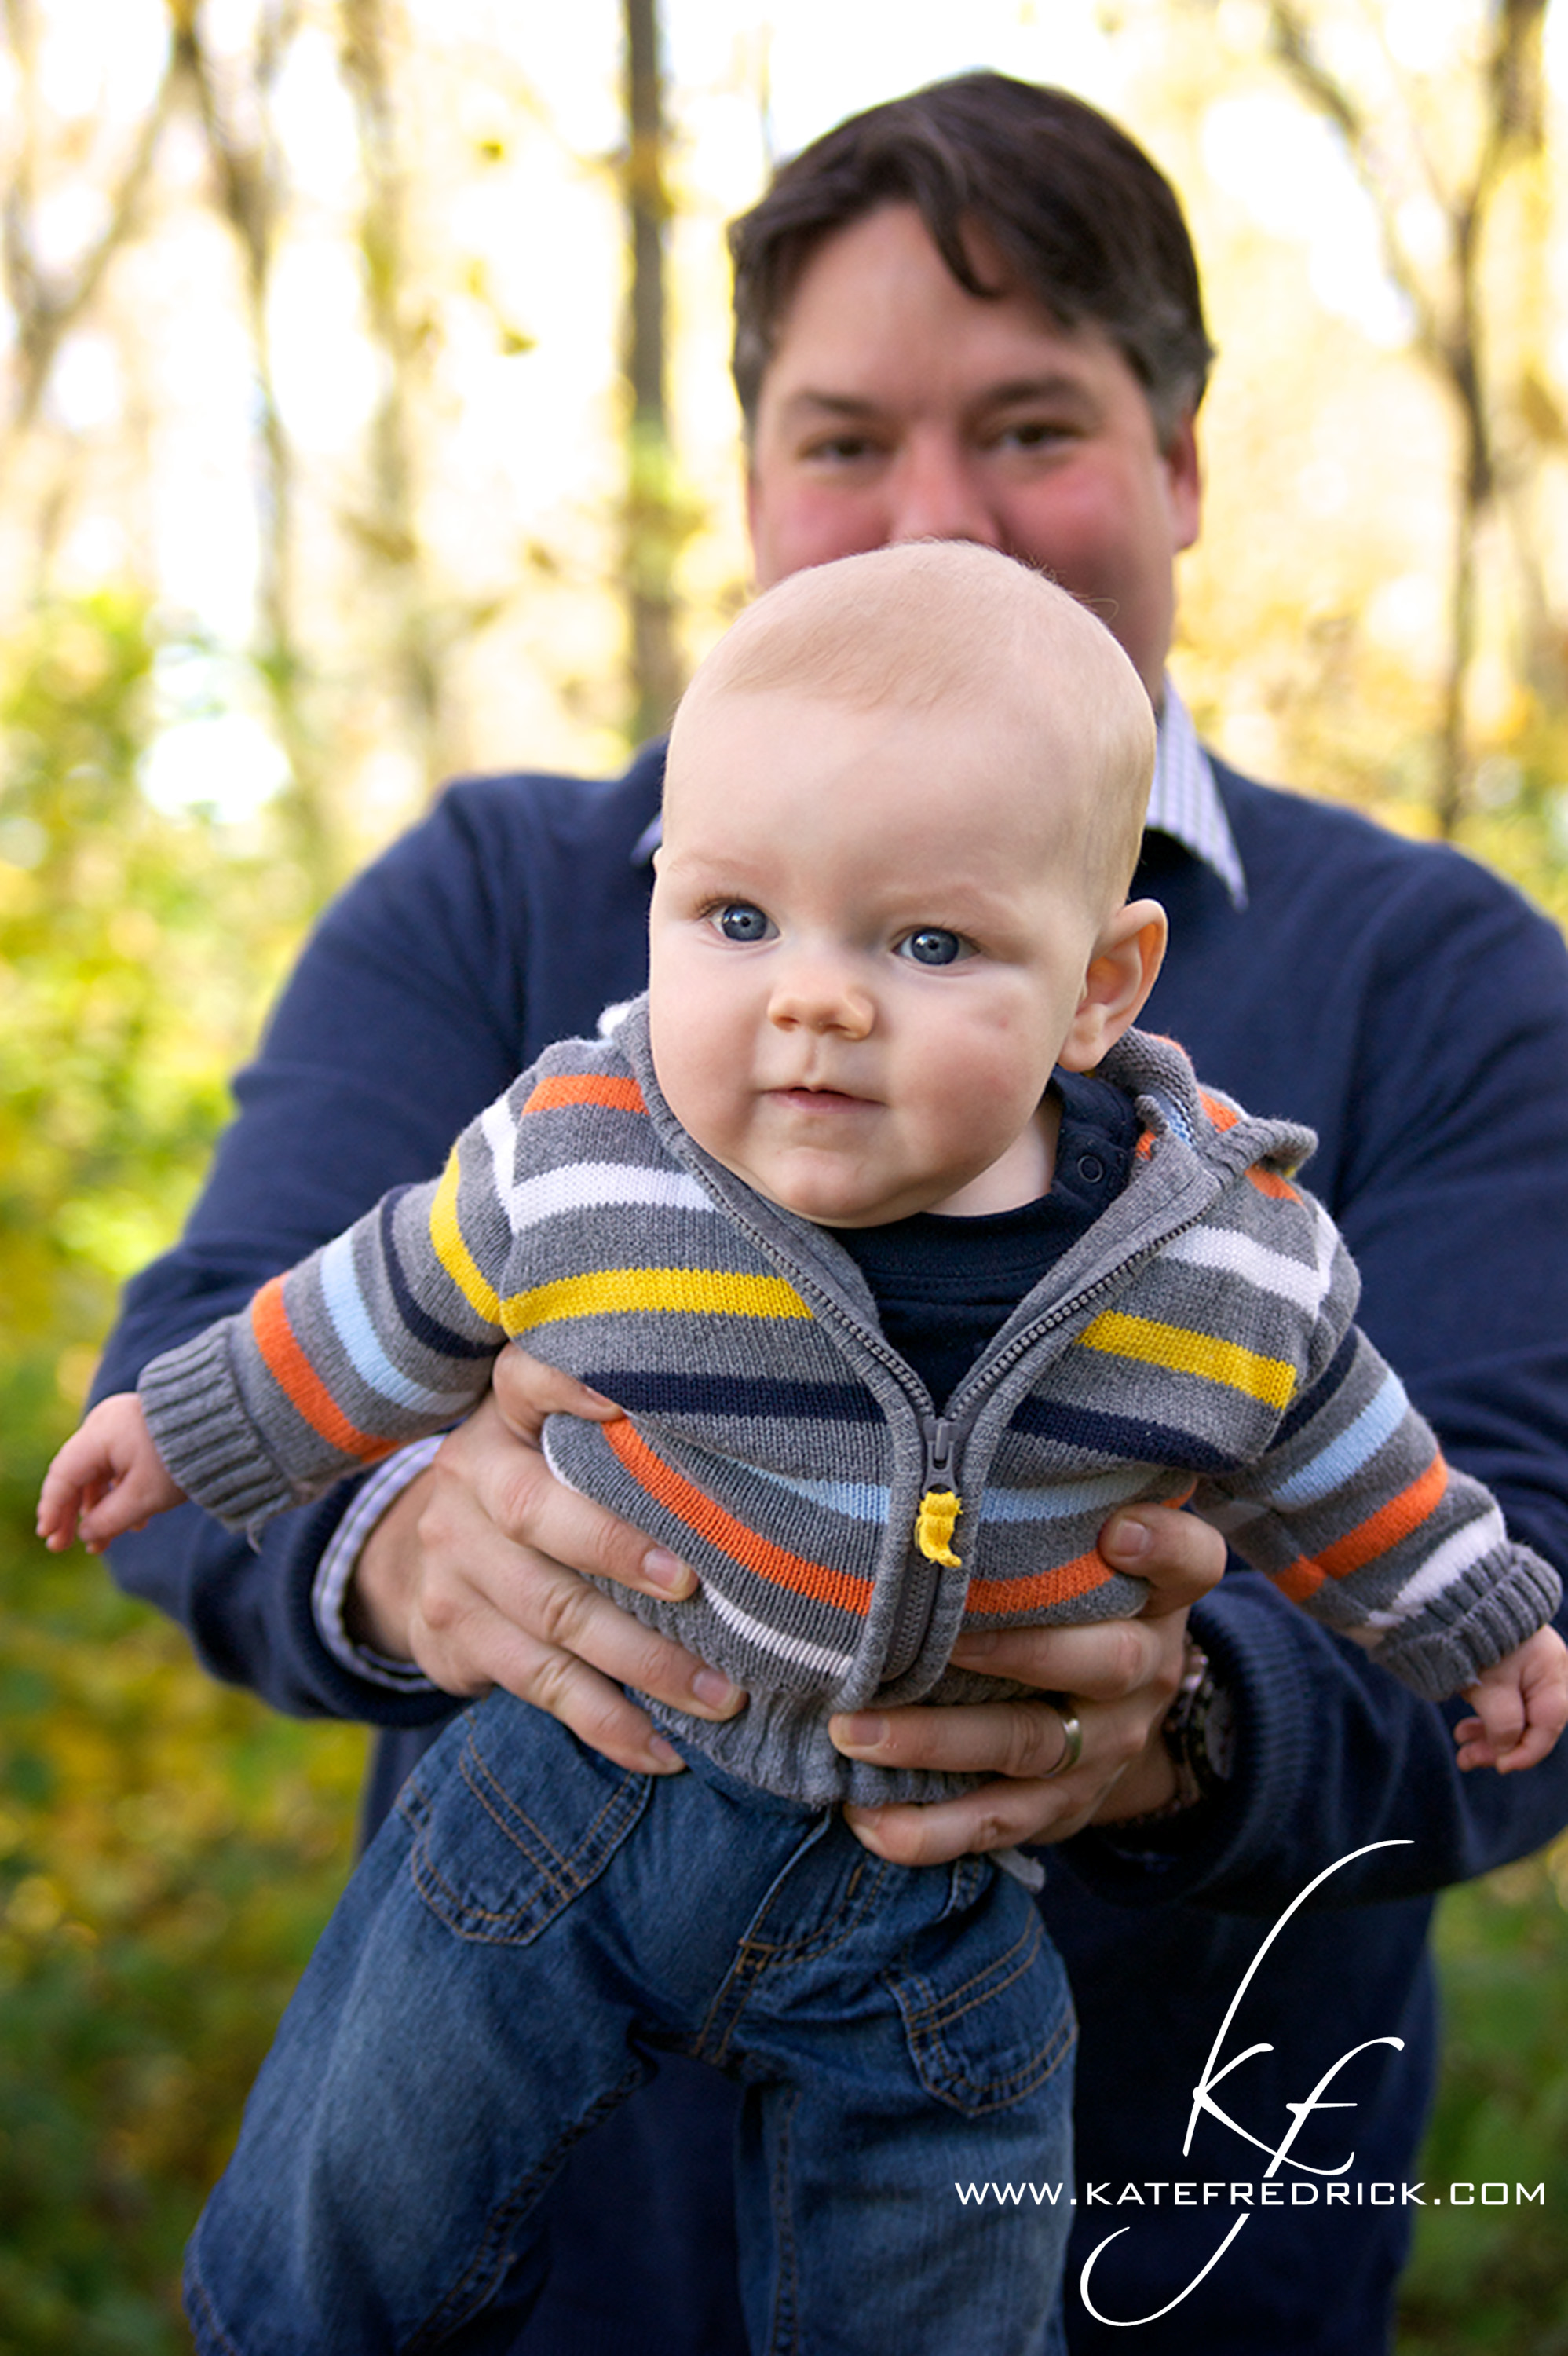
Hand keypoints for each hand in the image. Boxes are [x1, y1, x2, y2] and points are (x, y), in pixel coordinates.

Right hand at [37, 1393, 186, 1553]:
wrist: (229, 1423)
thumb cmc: (185, 1458)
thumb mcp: (145, 1497)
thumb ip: (109, 1520)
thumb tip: (85, 1536)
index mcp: (99, 1433)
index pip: (63, 1475)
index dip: (52, 1509)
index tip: (48, 1537)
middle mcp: (104, 1424)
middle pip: (77, 1474)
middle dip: (72, 1514)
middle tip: (63, 1546)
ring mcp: (122, 1424)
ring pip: (99, 1473)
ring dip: (100, 1508)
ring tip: (104, 1544)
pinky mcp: (140, 1431)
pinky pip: (119, 1465)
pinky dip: (120, 1493)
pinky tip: (135, 1523)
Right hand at [347, 1349, 745, 1775]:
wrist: (425, 1564)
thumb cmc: (539, 1488)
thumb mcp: (553, 1437)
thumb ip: (618, 1427)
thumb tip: (739, 1427)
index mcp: (501, 1418)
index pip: (524, 1379)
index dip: (567, 1384)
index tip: (619, 1403)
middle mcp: (467, 1480)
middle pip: (538, 1514)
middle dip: (620, 1550)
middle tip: (695, 1586)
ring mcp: (455, 1562)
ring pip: (551, 1614)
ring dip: (641, 1662)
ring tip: (719, 1695)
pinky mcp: (454, 1634)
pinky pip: (538, 1683)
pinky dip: (606, 1720)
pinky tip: (662, 1748)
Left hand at [831, 1505, 1226, 1864]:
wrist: (1108, 1717)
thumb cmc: (1066, 1599)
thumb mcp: (1080, 1552)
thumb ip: (1040, 1513)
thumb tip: (930, 1457)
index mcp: (1156, 1595)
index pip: (1190, 1561)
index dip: (1163, 1545)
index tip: (1115, 1530)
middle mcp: (1145, 1668)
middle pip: (1102, 1661)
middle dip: (1008, 1651)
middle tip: (911, 1641)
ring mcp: (1107, 1745)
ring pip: (1033, 1746)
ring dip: (938, 1743)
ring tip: (855, 1733)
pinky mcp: (1065, 1808)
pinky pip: (1001, 1824)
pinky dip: (933, 1830)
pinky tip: (868, 1820)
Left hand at [1453, 1625, 1567, 1773]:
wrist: (1451, 1594)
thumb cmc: (1475, 1637)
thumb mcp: (1490, 1686)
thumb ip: (1504, 1723)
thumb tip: (1507, 1751)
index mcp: (1552, 1672)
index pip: (1547, 1725)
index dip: (1525, 1752)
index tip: (1500, 1767)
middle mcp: (1547, 1671)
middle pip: (1532, 1722)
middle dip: (1500, 1745)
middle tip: (1467, 1759)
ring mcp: (1527, 1667)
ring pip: (1515, 1714)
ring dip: (1489, 1734)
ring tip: (1460, 1742)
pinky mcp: (1507, 1666)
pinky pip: (1504, 1700)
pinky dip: (1486, 1716)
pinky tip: (1465, 1727)